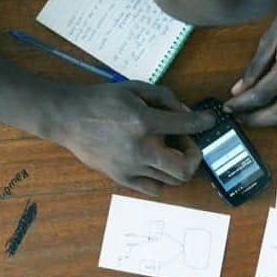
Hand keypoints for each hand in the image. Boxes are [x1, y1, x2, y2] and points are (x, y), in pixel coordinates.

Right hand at [48, 81, 214, 195]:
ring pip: (172, 180)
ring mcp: (130, 168)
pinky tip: (153, 162)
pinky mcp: (121, 178)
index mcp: (143, 122)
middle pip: (185, 168)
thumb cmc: (101, 100)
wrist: (67, 118)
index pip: (187, 126)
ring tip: (166, 149)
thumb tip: (186, 112)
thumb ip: (164, 98)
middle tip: (185, 142)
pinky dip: (160, 177)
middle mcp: (140, 149)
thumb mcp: (135, 88)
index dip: (203, 122)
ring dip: (177, 164)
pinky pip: (153, 189)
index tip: (209, 120)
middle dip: (193, 155)